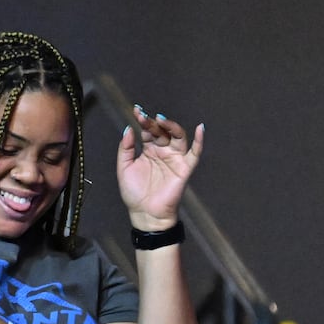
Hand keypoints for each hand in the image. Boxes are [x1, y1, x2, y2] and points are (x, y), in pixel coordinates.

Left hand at [117, 105, 203, 230]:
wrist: (145, 213)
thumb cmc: (134, 192)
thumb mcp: (124, 168)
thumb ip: (125, 149)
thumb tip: (129, 129)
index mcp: (148, 150)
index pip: (147, 131)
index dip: (143, 120)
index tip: (137, 111)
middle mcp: (162, 151)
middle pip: (162, 131)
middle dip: (154, 123)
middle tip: (146, 117)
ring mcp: (174, 158)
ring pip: (177, 137)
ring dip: (171, 126)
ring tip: (161, 120)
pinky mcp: (184, 168)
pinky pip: (195, 153)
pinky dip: (199, 141)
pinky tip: (200, 128)